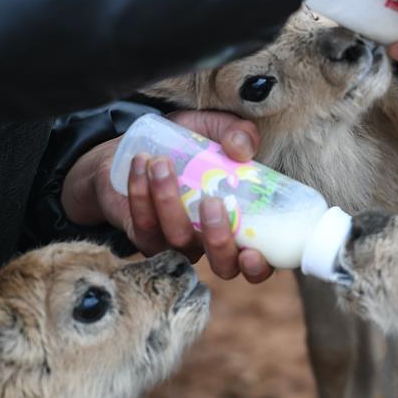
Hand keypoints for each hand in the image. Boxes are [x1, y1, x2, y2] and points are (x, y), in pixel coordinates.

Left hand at [61, 110, 272, 282]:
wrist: (138, 147)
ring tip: (161, 164)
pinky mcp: (145, 237)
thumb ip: (238, 133)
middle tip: (211, 202)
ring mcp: (178, 243)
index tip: (251, 253)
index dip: (258, 268)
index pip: (256, 263)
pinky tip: (141, 165)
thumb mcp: (217, 130)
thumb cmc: (189, 144)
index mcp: (239, 224)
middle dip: (218, 240)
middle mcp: (211, 242)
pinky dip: (140, 194)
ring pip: (178, 240)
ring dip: (169, 202)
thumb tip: (240, 148)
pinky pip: (144, 225)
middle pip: (222, 266)